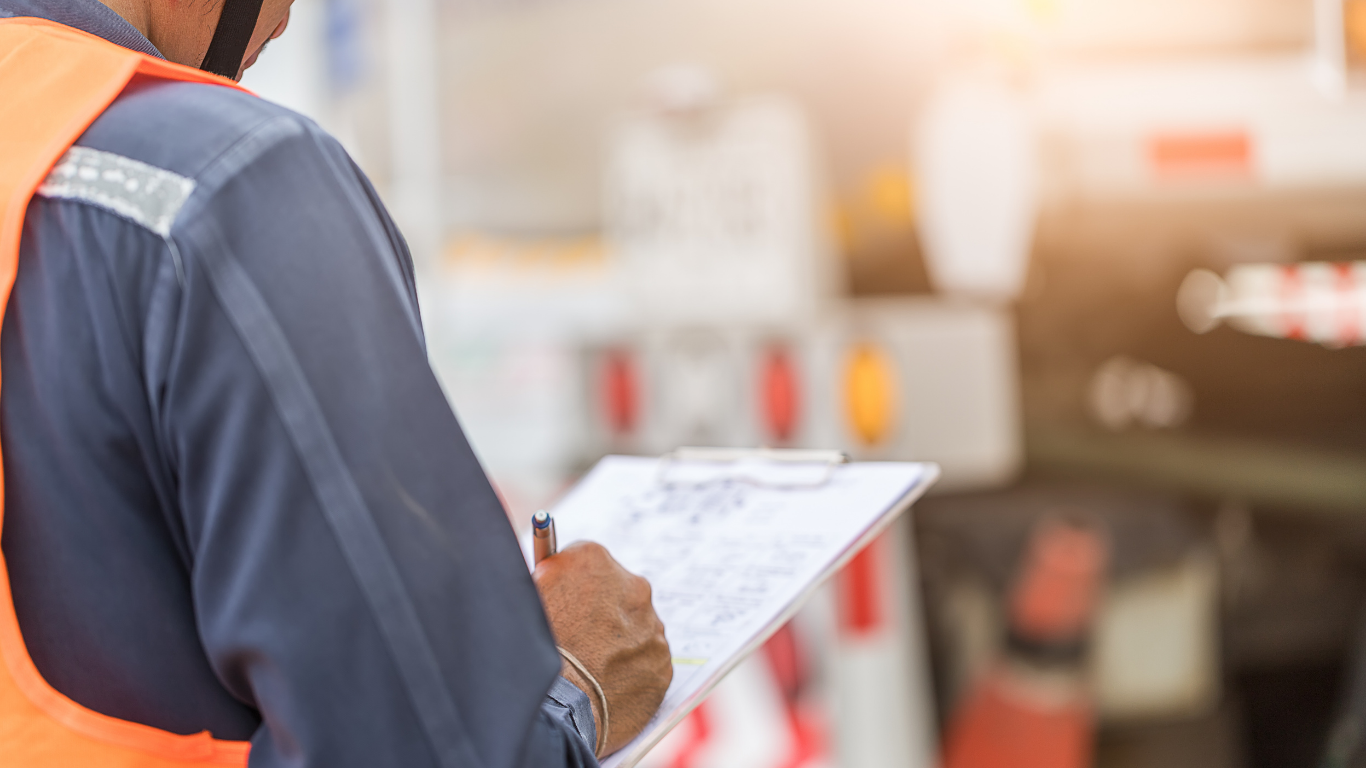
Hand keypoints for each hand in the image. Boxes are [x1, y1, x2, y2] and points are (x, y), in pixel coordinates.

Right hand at [534, 541, 671, 755]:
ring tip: (587, 671)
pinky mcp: (662, 665)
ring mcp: (652, 626)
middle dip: (602, 614)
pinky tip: (604, 687)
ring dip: (618, 644)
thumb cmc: (529, 649)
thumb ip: (549, 575)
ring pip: (636, 630)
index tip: (565, 608)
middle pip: (618, 594)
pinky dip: (630, 673)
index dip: (572, 590)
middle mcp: (632, 585)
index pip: (586, 565)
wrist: (554, 706)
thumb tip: (555, 572)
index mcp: (593, 559)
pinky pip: (647, 663)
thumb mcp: (527, 594)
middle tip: (577, 642)